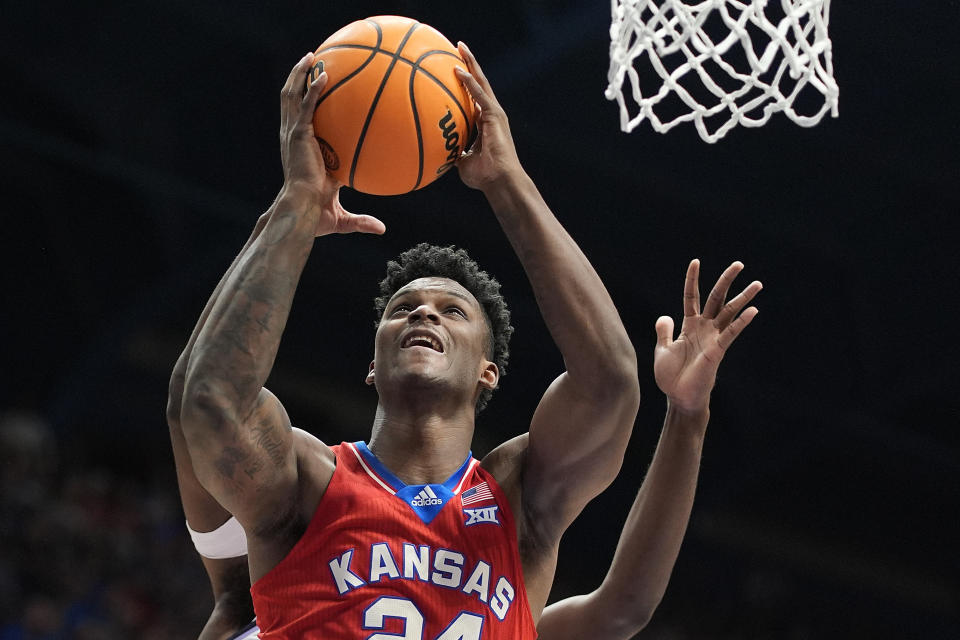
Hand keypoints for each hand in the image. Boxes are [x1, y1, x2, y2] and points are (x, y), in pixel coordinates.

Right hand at [278, 53, 383, 236]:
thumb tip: (382, 230)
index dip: (303, 102)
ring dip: (299, 74)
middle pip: (291, 100)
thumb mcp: (342, 213)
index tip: (316, 89)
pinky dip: (313, 89)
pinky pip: (307, 106)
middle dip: (297, 78)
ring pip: (292, 96)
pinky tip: (323, 75)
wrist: (303, 211)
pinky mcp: (298, 135)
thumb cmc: (317, 215)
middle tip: (309, 60)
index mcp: (301, 149)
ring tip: (310, 57)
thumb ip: (362, 218)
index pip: (301, 120)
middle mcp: (294, 138)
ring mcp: (294, 135)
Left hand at [453, 42, 523, 190]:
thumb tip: (439, 152)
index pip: (474, 97)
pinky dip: (469, 81)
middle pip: (478, 83)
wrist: (500, 181)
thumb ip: (454, 153)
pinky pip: (479, 94)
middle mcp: (491, 114)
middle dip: (469, 64)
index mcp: (485, 123)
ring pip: (481, 82)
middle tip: (458, 48)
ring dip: (470, 64)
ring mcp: (494, 113)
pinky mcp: (495, 115)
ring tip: (460, 47)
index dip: (465, 83)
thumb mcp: (463, 163)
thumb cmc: (484, 177)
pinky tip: (458, 69)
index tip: (454, 70)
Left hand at [654, 260, 761, 414]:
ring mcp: (712, 338)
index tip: (696, 261)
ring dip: (743, 298)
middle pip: (717, 298)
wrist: (679, 397)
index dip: (693, 280)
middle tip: (739, 264)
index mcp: (689, 326)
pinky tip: (752, 311)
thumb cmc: (671, 377)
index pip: (692, 297)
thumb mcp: (662, 350)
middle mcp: (704, 328)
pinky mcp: (717, 350)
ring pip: (729, 313)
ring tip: (757, 284)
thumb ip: (664, 332)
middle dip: (726, 281)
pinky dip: (741, 322)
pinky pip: (731, 333)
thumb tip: (665, 316)